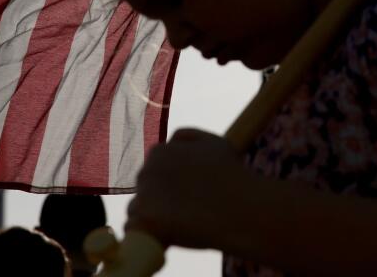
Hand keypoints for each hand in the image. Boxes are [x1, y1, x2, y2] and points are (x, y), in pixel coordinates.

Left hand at [126, 128, 251, 248]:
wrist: (242, 208)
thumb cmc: (232, 176)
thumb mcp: (213, 142)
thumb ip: (187, 137)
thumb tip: (169, 143)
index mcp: (160, 151)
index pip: (154, 169)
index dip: (170, 183)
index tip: (187, 194)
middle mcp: (147, 170)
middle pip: (144, 188)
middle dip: (159, 199)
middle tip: (186, 210)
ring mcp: (144, 195)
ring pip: (137, 209)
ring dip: (152, 217)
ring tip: (179, 225)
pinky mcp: (146, 220)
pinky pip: (134, 230)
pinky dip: (145, 236)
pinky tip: (163, 238)